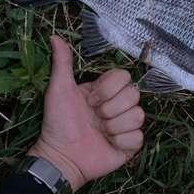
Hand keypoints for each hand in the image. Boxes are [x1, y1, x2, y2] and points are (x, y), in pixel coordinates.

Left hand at [28, 36, 143, 192]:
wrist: (61, 157)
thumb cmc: (58, 123)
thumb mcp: (59, 90)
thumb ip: (62, 63)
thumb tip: (55, 37)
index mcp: (105, 91)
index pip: (124, 76)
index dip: (109, 88)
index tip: (90, 101)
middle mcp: (117, 105)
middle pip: (134, 94)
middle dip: (111, 108)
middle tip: (95, 117)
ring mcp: (125, 125)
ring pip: (138, 115)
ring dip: (115, 125)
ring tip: (100, 132)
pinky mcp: (129, 144)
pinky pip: (139, 136)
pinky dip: (122, 140)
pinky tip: (108, 143)